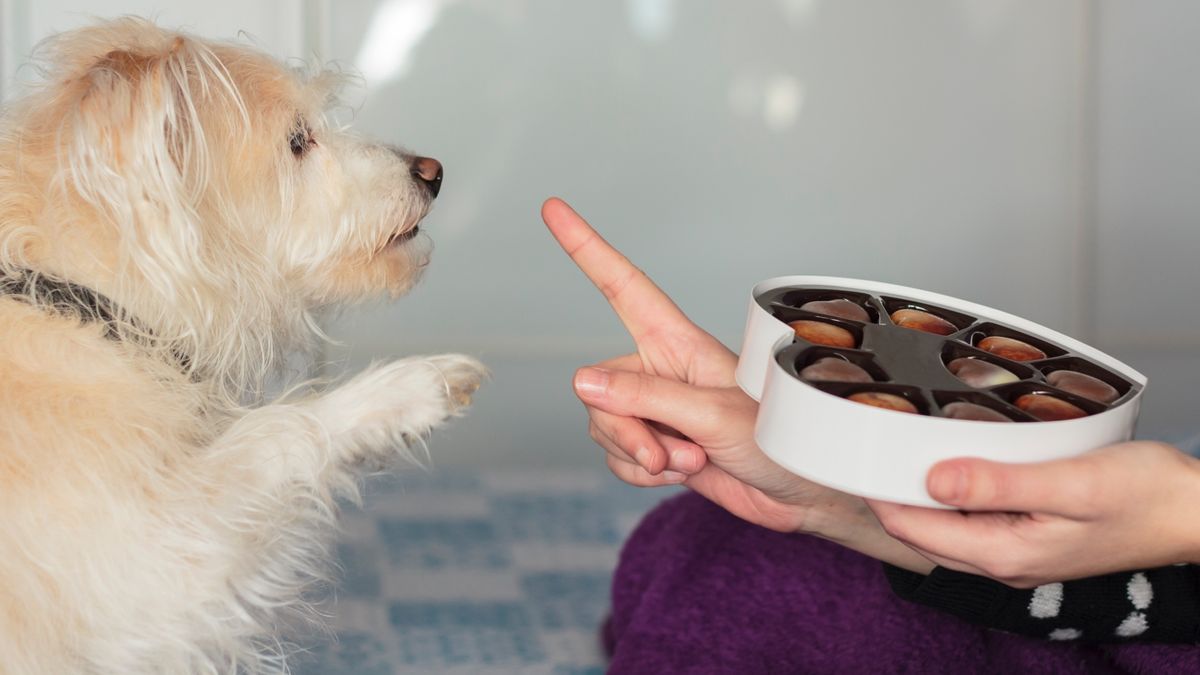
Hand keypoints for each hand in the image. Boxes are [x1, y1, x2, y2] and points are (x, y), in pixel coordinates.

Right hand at [542, 197, 931, 571]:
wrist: (800, 495)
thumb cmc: (779, 440)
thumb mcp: (713, 416)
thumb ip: (646, 399)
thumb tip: (582, 381)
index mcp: (678, 342)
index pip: (622, 286)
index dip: (587, 248)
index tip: (554, 209)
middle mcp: (660, 370)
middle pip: (598, 388)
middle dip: (623, 429)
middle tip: (665, 454)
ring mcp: (656, 410)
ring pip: (603, 426)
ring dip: (638, 456)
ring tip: (689, 461)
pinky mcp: (656, 445)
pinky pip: (616, 457)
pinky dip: (641, 475)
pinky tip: (680, 475)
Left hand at [868, 441, 1199, 587]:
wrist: (1195, 511)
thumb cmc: (1147, 495)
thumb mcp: (1072, 483)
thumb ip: (1000, 484)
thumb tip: (933, 480)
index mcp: (1006, 553)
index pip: (915, 529)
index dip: (879, 493)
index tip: (855, 455)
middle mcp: (1004, 561)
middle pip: (922, 531)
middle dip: (890, 494)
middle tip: (867, 445)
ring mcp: (1016, 553)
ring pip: (945, 526)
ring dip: (919, 494)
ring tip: (897, 449)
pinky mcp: (1029, 538)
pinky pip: (972, 521)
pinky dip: (951, 495)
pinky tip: (950, 464)